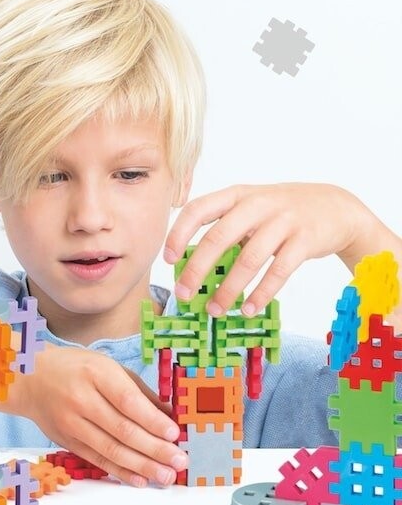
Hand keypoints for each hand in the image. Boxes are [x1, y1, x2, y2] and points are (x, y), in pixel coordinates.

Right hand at [4, 347, 186, 487]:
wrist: (28, 379)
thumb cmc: (74, 369)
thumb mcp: (107, 367)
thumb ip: (138, 390)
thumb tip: (169, 414)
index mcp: (96, 374)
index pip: (128, 401)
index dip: (153, 421)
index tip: (175, 434)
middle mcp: (81, 399)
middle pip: (122, 430)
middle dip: (155, 449)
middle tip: (179, 460)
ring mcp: (71, 423)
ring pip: (110, 449)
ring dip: (142, 466)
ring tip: (166, 475)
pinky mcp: (67, 441)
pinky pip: (96, 459)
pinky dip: (120, 472)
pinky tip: (140, 480)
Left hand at [164, 183, 387, 317]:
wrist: (336, 207)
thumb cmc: (280, 212)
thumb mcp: (250, 208)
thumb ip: (223, 228)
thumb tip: (190, 268)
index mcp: (237, 195)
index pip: (198, 209)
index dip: (179, 234)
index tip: (168, 260)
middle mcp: (257, 204)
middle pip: (218, 237)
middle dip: (196, 270)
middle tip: (184, 295)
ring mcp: (283, 221)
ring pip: (248, 259)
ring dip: (228, 289)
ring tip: (215, 310)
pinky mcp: (305, 240)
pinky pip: (278, 271)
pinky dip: (261, 294)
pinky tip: (248, 309)